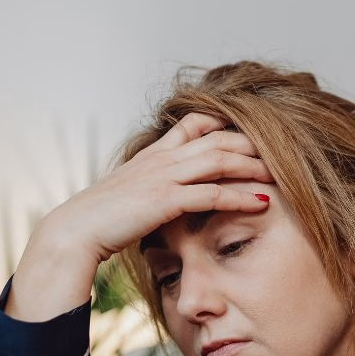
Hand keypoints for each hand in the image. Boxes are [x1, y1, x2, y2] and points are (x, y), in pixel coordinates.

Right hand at [47, 112, 272, 262]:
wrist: (73, 232)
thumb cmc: (100, 219)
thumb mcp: (129, 194)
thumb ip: (151, 187)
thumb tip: (164, 195)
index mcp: (154, 154)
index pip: (195, 123)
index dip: (225, 124)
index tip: (251, 133)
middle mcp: (162, 158)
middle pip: (218, 138)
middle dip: (252, 144)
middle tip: (282, 153)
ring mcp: (164, 176)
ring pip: (220, 160)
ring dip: (254, 166)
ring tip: (282, 174)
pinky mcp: (165, 200)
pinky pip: (212, 193)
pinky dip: (241, 196)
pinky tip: (263, 203)